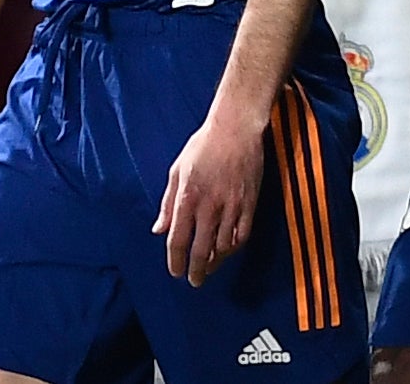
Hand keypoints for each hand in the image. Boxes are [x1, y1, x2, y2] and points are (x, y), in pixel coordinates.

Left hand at [154, 107, 263, 285]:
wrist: (235, 129)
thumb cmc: (203, 146)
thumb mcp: (177, 170)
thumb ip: (168, 204)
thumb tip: (158, 230)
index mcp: (187, 196)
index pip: (178, 239)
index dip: (176, 261)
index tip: (175, 273)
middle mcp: (209, 205)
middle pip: (201, 250)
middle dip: (196, 270)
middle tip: (194, 281)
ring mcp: (232, 206)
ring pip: (223, 247)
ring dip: (215, 262)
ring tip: (209, 267)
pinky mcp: (250, 203)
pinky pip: (242, 235)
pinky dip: (234, 248)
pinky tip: (227, 251)